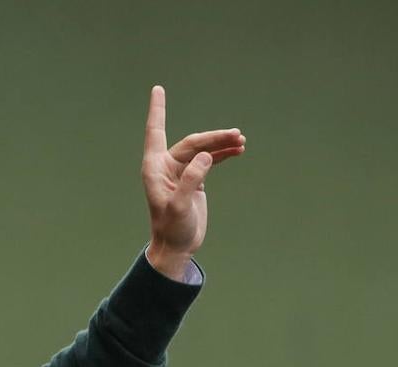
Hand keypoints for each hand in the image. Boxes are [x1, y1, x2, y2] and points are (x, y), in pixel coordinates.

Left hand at [142, 85, 245, 279]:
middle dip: (214, 137)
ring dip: (221, 144)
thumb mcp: (179, 206)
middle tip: (237, 136)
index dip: (157, 110)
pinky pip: (209, 160)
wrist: (177, 246)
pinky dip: (222, 154)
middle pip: (192, 142)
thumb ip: (191, 180)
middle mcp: (165, 166)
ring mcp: (180, 172)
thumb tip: (206, 156)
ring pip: (203, 150)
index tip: (157, 89)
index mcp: (155, 168)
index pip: (156, 132)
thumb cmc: (172, 228)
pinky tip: (237, 150)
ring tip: (242, 142)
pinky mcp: (193, 179)